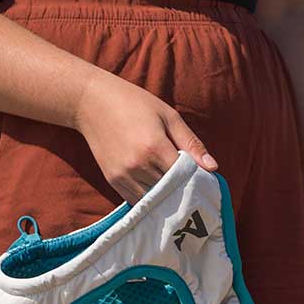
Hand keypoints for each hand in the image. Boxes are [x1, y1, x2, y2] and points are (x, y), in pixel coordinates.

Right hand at [73, 72, 217, 203]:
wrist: (91, 102)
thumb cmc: (134, 103)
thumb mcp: (168, 116)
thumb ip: (191, 143)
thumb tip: (213, 167)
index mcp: (155, 147)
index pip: (184, 177)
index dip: (196, 179)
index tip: (203, 178)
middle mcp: (138, 165)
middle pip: (170, 191)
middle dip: (182, 190)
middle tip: (192, 186)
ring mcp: (123, 176)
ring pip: (154, 200)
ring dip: (166, 197)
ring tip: (174, 188)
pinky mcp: (112, 181)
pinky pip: (136, 200)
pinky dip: (149, 198)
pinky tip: (157, 188)